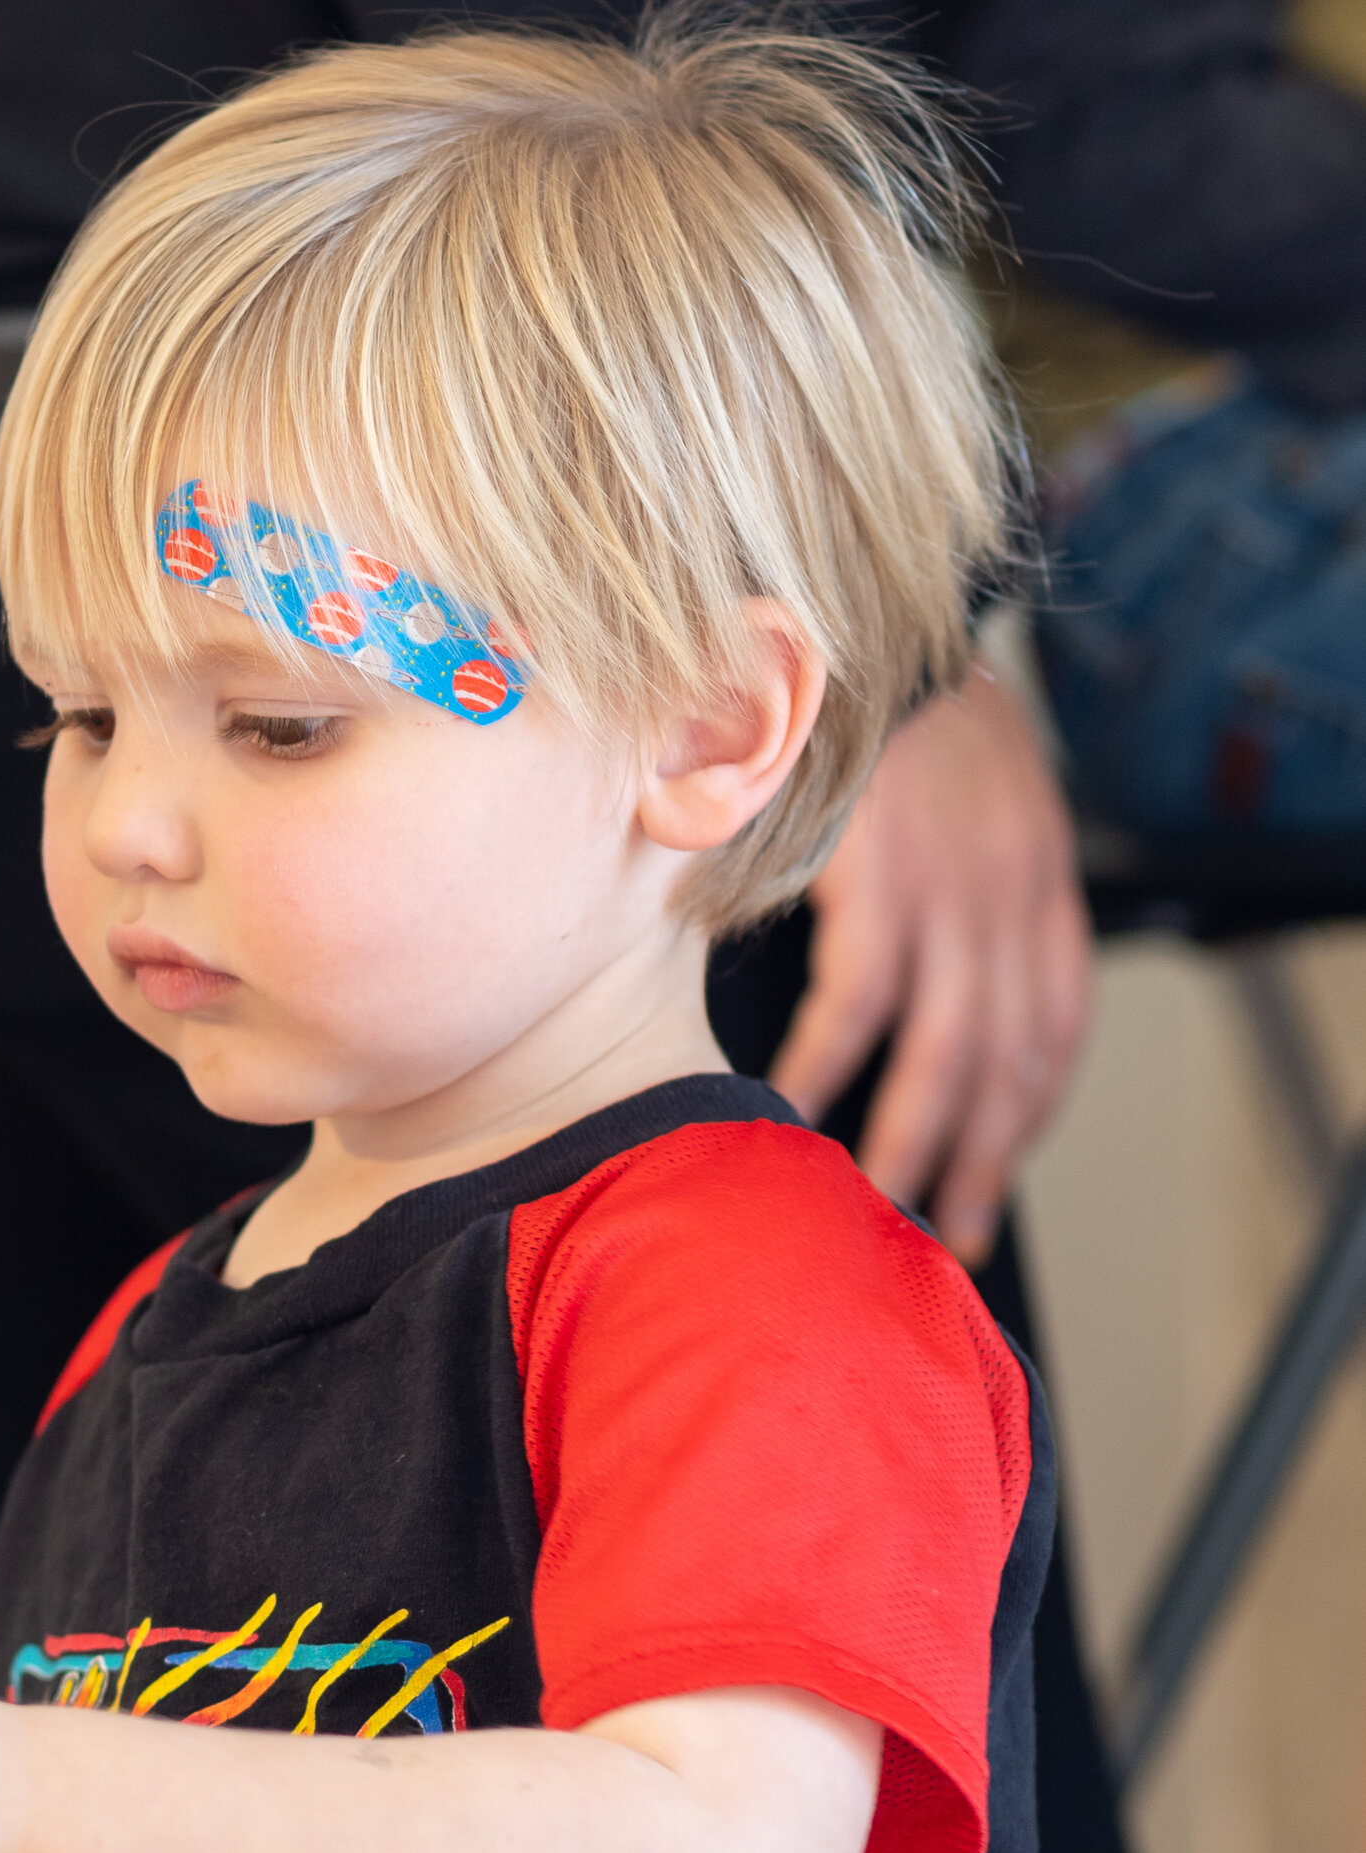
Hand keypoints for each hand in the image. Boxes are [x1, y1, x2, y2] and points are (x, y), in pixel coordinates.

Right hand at [768, 670, 1090, 1265]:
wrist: (858, 622)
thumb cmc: (884, 715)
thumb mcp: (960, 797)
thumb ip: (959, 886)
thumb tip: (909, 980)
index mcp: (1038, 878)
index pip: (1057, 1025)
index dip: (1030, 1115)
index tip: (994, 1172)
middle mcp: (1014, 893)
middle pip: (1012, 1061)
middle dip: (982, 1159)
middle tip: (947, 1231)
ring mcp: (952, 889)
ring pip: (948, 1053)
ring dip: (911, 1141)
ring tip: (875, 1200)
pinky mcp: (880, 876)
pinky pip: (859, 1005)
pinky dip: (827, 1069)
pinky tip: (795, 1109)